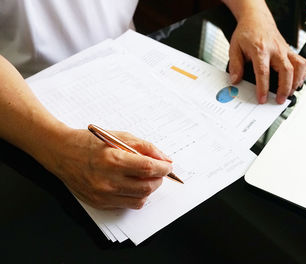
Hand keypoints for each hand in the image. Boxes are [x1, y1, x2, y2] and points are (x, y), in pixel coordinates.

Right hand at [38, 128, 172, 209]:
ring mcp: (102, 194)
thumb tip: (164, 159)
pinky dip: (134, 196)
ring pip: (139, 200)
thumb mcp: (119, 136)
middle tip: (158, 172)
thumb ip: (145, 148)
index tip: (168, 166)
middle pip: (146, 187)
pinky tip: (131, 185)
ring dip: (148, 189)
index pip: (148, 168)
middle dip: (158, 179)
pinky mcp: (99, 202)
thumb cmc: (89, 142)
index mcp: (113, 160)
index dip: (163, 168)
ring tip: (145, 178)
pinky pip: (126, 205)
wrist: (61, 152)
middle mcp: (107, 180)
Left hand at [228, 9, 305, 103]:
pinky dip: (302, 74)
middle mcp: (275, 49)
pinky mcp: (289, 51)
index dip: (263, 87)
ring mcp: (285, 50)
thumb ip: (235, 65)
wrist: (256, 20)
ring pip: (298, 66)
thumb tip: (235, 80)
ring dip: (295, 82)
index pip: (263, 71)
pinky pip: (301, 63)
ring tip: (288, 94)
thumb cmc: (247, 33)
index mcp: (260, 49)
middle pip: (285, 71)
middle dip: (284, 88)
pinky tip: (296, 83)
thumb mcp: (234, 48)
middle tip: (278, 100)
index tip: (262, 98)